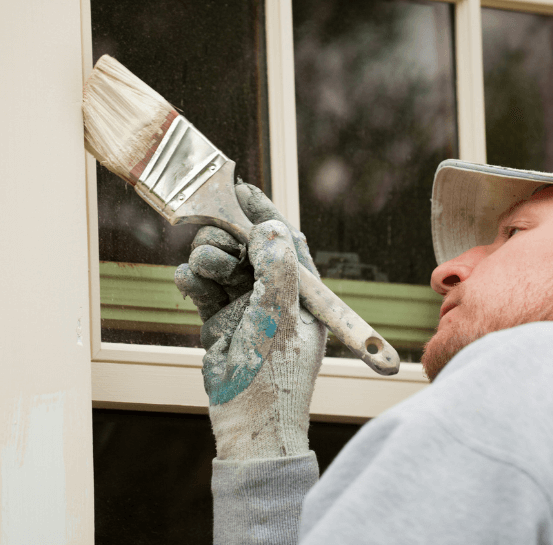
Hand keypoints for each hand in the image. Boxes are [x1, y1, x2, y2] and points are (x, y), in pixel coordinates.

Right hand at [175, 183, 326, 459]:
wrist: (249, 426)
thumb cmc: (276, 375)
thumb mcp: (281, 316)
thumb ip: (276, 268)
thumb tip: (269, 226)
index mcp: (301, 291)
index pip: (286, 241)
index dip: (266, 214)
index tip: (243, 191)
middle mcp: (274, 294)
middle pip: (248, 247)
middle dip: (229, 238)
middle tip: (214, 238)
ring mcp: (245, 306)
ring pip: (222, 263)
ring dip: (209, 258)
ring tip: (201, 268)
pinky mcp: (218, 320)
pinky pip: (203, 287)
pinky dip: (193, 280)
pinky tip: (187, 280)